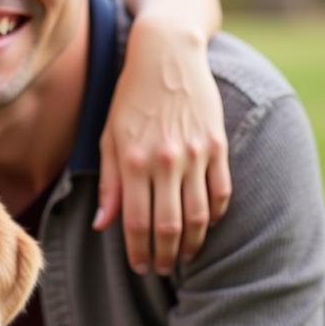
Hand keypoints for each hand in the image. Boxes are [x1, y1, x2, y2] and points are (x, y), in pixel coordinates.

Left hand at [95, 17, 230, 273]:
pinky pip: (220, 192)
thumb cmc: (129, 99)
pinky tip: (205, 226)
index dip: (139, 251)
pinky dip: (214, 215)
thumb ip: (108, 184)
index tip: (140, 267)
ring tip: (184, 256)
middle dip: (165, 256)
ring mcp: (194, 154)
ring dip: (192, 243)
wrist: (166, 56)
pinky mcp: (217, 146)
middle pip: (169, 227)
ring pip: (198, 216)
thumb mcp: (108, 138)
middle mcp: (164, 161)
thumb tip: (104, 226)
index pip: (136, 223)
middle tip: (162, 269)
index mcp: (132, 161)